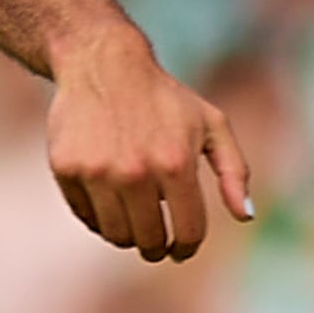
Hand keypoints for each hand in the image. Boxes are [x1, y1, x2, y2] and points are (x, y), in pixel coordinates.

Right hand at [48, 31, 253, 262]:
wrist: (102, 63)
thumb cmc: (164, 99)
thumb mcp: (211, 123)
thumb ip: (234, 170)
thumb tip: (246, 216)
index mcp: (176, 163)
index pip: (187, 232)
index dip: (186, 247)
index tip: (181, 248)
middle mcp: (135, 172)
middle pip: (149, 241)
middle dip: (156, 247)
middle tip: (156, 241)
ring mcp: (97, 172)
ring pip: (116, 236)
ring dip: (128, 235)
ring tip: (134, 219)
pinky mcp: (67, 169)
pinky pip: (86, 217)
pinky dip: (99, 218)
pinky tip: (108, 200)